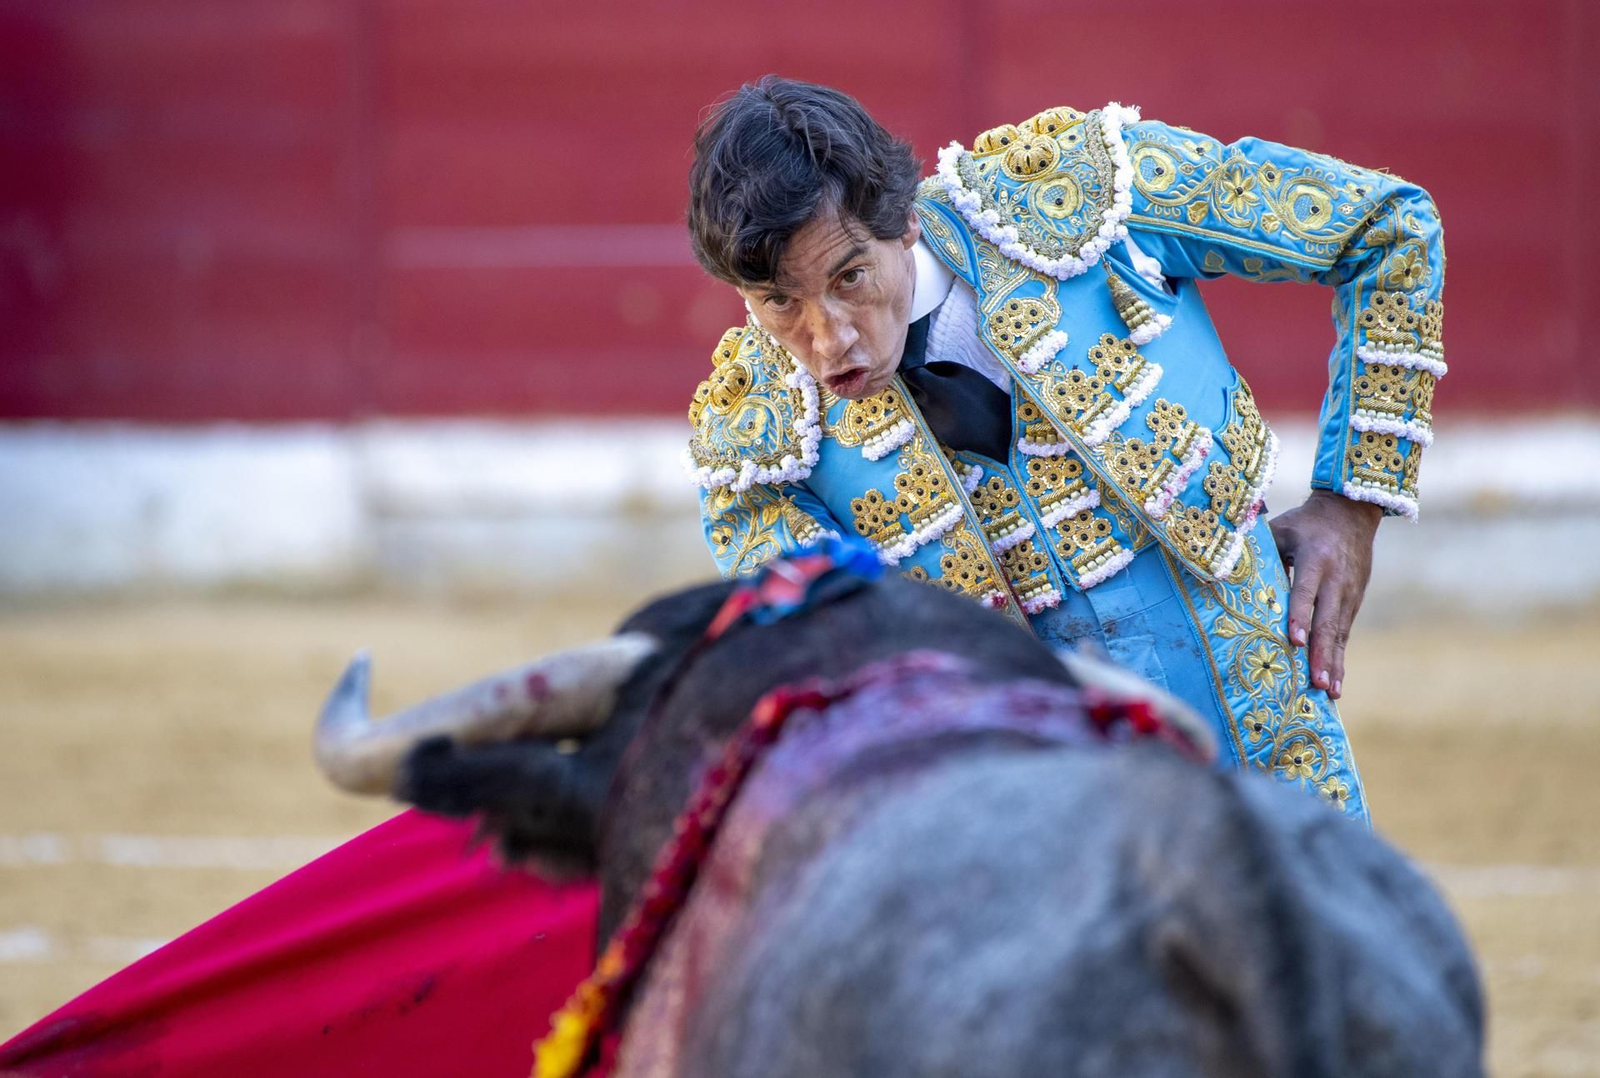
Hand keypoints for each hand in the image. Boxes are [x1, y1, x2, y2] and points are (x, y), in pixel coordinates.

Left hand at [1267, 490, 1382, 699]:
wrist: (1352, 512)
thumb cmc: (1305, 523)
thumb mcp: (1281, 530)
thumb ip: (1259, 551)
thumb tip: (1223, 572)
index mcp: (1315, 559)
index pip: (1306, 592)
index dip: (1300, 617)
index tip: (1294, 641)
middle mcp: (1336, 580)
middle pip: (1328, 620)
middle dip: (1321, 654)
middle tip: (1317, 683)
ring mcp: (1349, 593)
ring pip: (1340, 633)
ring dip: (1334, 663)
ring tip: (1329, 692)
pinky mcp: (1355, 601)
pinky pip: (1345, 632)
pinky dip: (1340, 657)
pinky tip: (1335, 682)